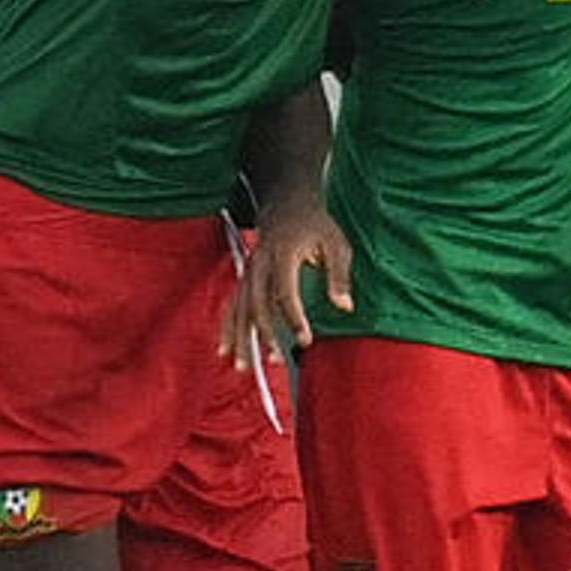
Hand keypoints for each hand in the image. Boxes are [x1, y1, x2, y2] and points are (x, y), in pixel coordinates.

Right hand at [224, 194, 351, 362]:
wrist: (286, 204)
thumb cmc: (316, 226)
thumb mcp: (336, 244)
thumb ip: (339, 276)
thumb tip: (344, 307)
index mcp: (283, 255)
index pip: (286, 292)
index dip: (294, 317)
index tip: (306, 339)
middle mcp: (260, 265)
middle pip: (258, 304)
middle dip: (265, 334)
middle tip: (276, 359)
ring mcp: (249, 272)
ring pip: (241, 309)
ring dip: (242, 338)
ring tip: (244, 366)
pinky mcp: (245, 279)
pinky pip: (233, 306)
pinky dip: (229, 328)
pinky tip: (226, 350)